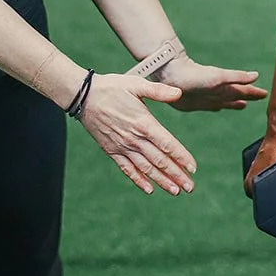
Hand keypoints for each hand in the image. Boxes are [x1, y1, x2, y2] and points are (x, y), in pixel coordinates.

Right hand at [75, 72, 197, 195]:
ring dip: (161, 181)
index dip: (181, 157)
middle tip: (190, 187)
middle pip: (159, 160)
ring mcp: (122, 147)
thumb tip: (179, 93)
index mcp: (143, 123)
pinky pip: (127, 169)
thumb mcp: (136, 84)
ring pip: (145, 168)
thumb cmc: (112, 88)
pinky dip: (138, 180)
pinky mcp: (111, 150)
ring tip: (175, 191)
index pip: (167, 144)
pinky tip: (149, 189)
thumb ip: (158, 91)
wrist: (82, 96)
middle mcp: (134, 139)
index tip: (193, 168)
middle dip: (176, 175)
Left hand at [154, 56, 267, 112]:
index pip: (244, 90)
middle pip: (237, 95)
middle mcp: (218, 92)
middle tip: (260, 97)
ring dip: (235, 103)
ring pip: (226, 101)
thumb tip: (256, 76)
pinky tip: (219, 108)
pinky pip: (213, 106)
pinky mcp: (197, 104)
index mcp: (226, 86)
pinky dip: (219, 107)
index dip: (254, 92)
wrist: (171, 77)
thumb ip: (237, 77)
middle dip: (248, 96)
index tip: (266, 93)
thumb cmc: (195, 76)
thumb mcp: (219, 77)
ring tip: (243, 105)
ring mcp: (208, 98)